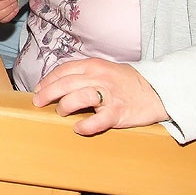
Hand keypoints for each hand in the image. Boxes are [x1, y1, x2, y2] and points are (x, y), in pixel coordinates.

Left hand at [32, 58, 169, 135]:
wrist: (158, 91)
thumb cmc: (127, 82)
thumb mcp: (105, 70)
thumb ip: (84, 75)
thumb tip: (59, 84)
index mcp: (94, 66)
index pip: (64, 70)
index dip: (48, 80)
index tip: (38, 89)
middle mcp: (99, 78)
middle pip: (66, 83)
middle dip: (47, 93)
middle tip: (38, 102)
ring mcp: (109, 95)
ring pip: (79, 97)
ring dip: (64, 106)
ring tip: (60, 113)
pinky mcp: (119, 112)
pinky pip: (99, 120)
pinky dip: (86, 125)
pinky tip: (78, 128)